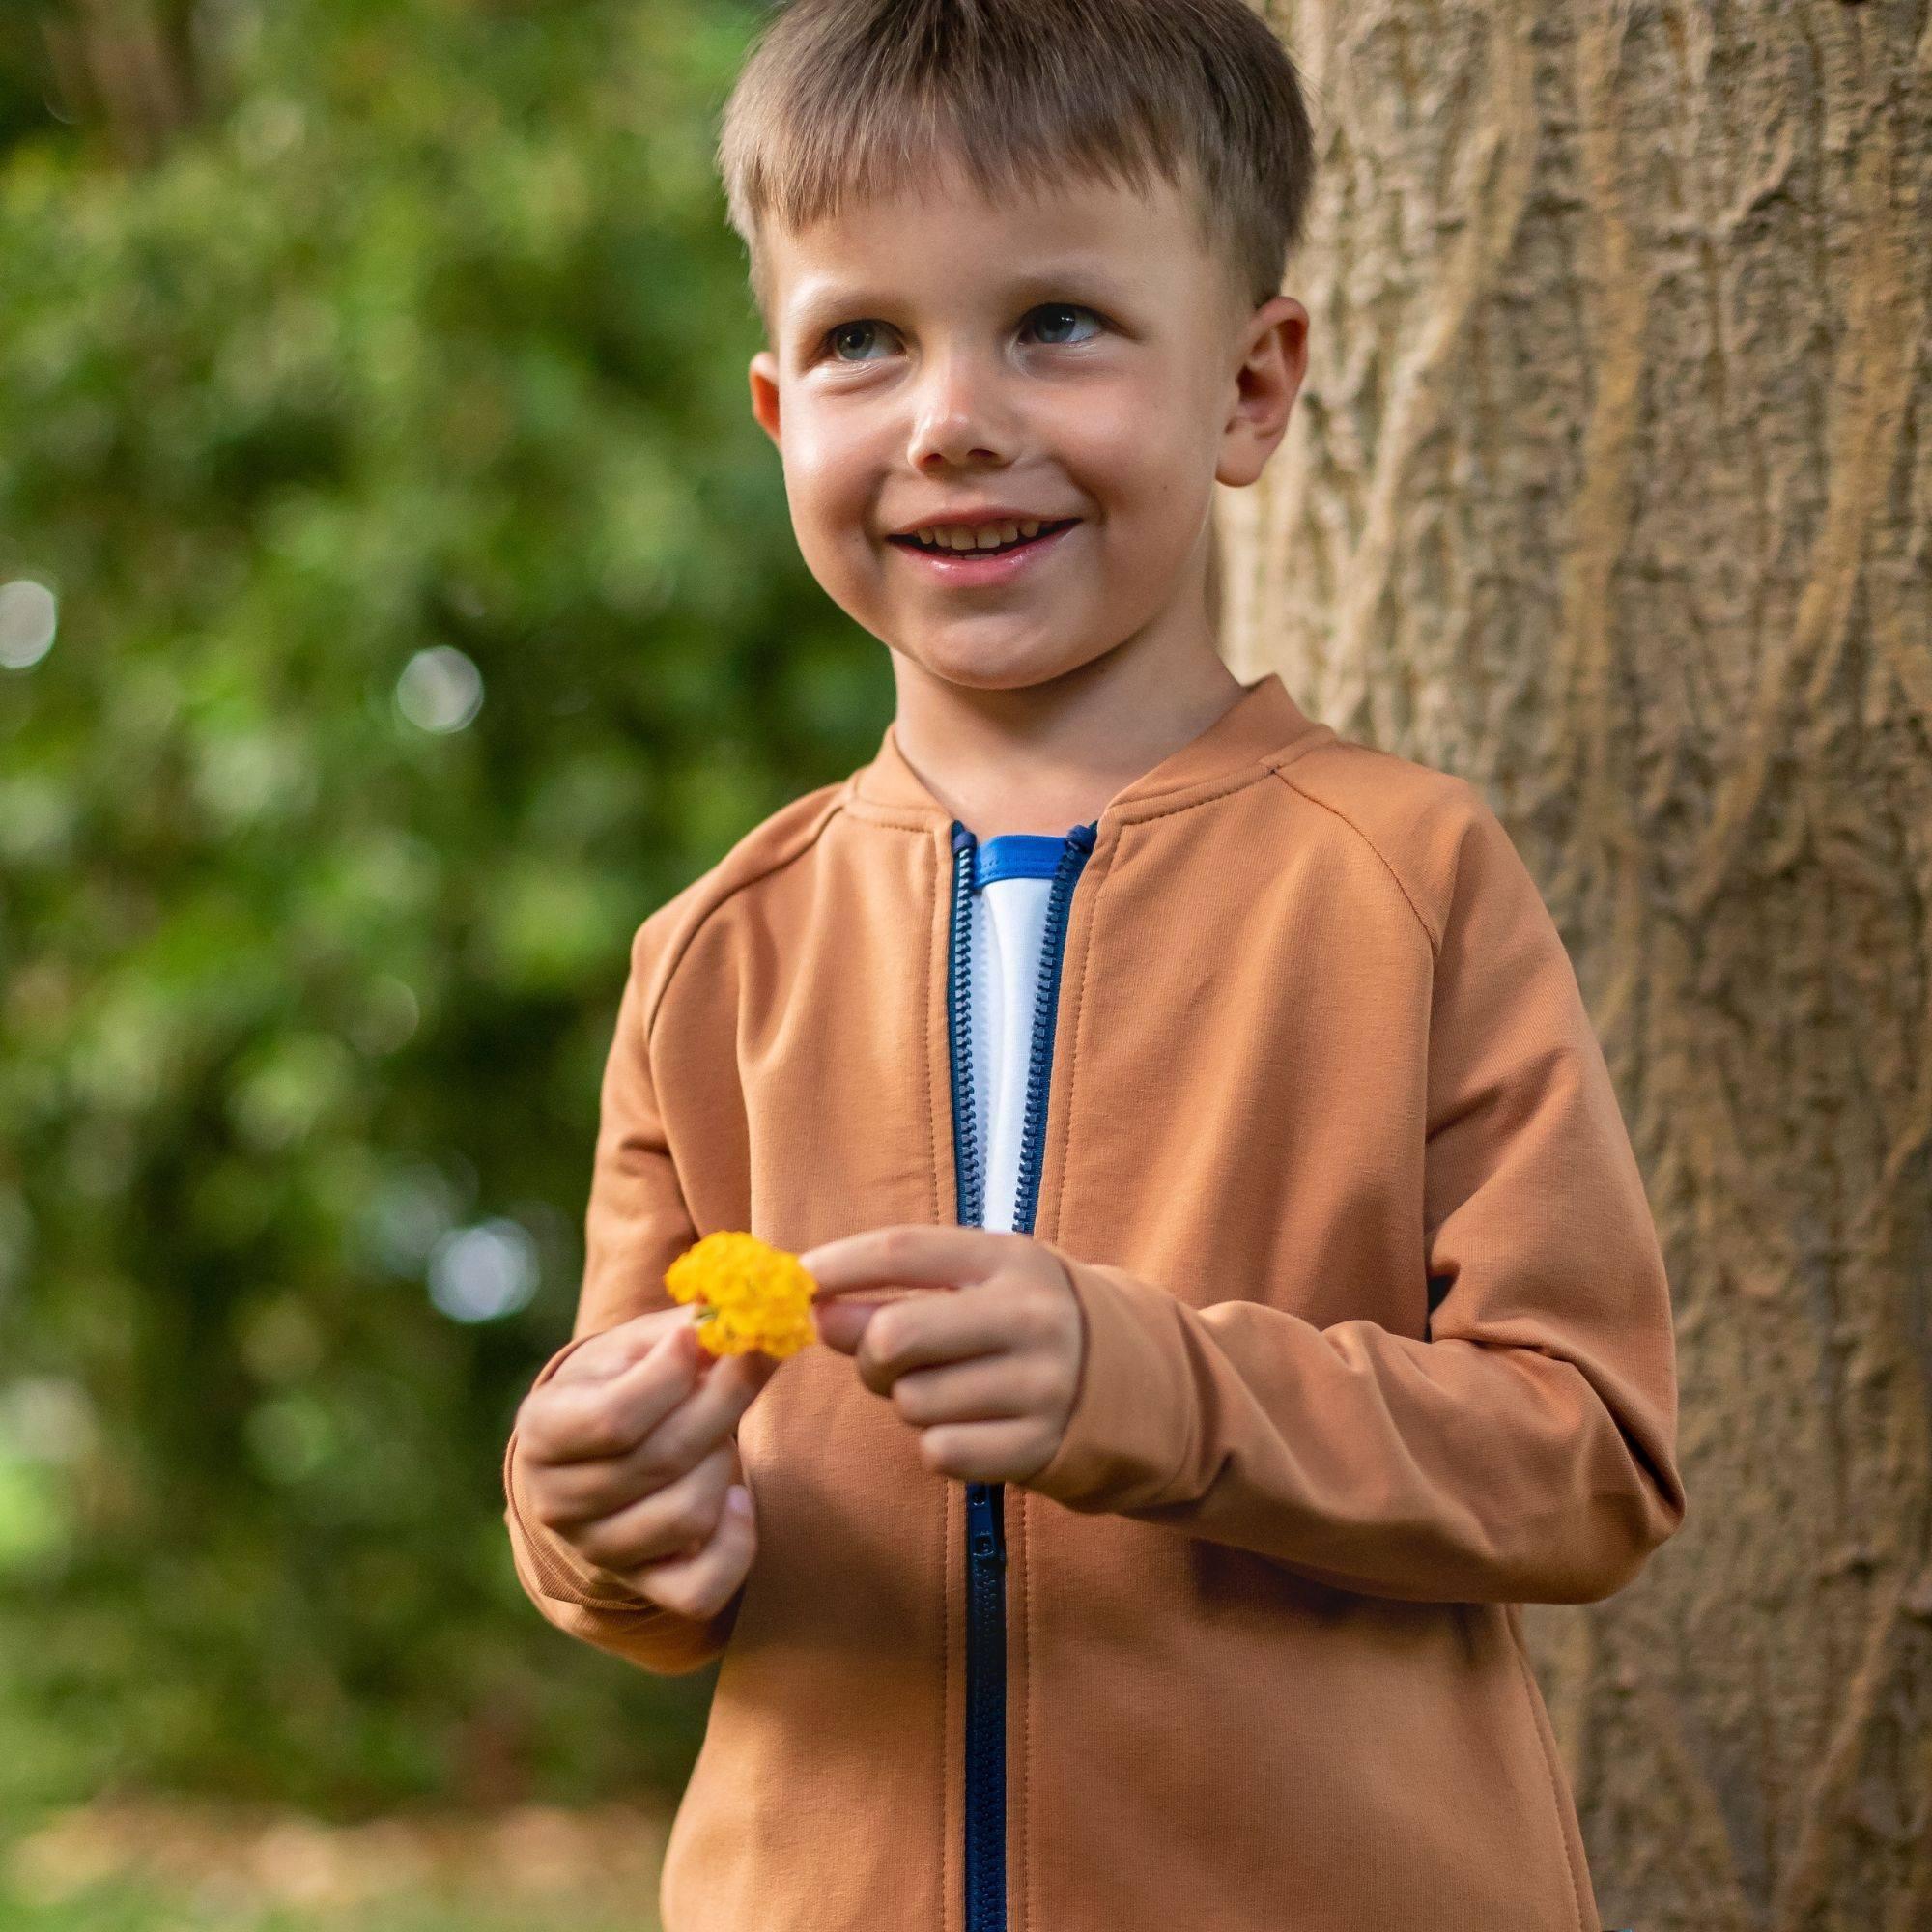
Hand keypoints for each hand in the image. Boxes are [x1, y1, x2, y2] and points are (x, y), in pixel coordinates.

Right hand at [514, 1306, 779, 1618]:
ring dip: (725, 1463)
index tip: (706, 1336)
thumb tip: (739, 1314)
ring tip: (719, 1436)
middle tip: (752, 1363)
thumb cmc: (622, 1384)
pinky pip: (703, 1588)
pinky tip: (737, 1500)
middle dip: (724, 1404)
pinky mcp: (643, 1587)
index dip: (673, 1375)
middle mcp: (557, 1501)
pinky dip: (736, 1542)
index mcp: (542, 1430)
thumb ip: (680, 1329)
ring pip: (690, 1514)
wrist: (597, 1459)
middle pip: (662, 1460)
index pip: (614, 1417)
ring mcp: (598, 1551)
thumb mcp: (633, 1345)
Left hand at [800, 1226, 1084, 1484]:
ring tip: (951, 1390)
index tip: (797, 1280)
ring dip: (911, 1403)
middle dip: (868, 1354)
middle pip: (895, 1335)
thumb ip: (902, 1294)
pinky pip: (941, 1452)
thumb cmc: (1031, 1324)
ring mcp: (1041, 1385)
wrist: (1140, 1384)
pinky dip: (939, 1444)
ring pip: (913, 1402)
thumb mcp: (984, 1286)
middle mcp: (1031, 1317)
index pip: (903, 1250)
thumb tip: (815, 1312)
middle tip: (881, 1359)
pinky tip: (972, 1425)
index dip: (839, 1265)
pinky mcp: (1042, 1446)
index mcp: (1010, 1259)